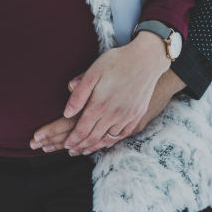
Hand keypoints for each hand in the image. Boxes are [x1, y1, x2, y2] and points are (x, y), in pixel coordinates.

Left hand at [52, 31, 171, 153]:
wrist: (147, 59)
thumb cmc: (117, 62)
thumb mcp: (93, 72)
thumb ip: (79, 94)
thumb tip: (66, 113)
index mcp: (99, 105)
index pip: (82, 130)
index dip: (72, 140)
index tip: (65, 145)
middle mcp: (113, 115)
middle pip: (93, 137)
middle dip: (80, 146)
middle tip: (71, 152)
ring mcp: (127, 117)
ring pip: (108, 139)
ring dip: (95, 146)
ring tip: (85, 150)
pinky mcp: (137, 115)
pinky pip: (122, 135)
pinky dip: (111, 141)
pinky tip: (106, 142)